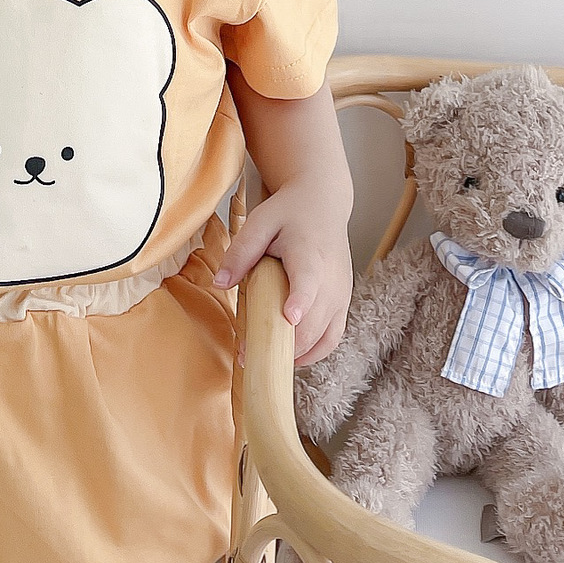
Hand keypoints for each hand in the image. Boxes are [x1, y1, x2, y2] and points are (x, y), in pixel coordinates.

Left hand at [214, 179, 352, 364]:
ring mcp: (341, 294)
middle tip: (248, 355)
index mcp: (309, 254)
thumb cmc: (289, 213)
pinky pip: (331, 338)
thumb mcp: (260, 222)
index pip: (308, 280)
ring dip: (297, 354)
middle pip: (314, 321)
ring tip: (266, 360)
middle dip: (283, 345)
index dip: (301, 300)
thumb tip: (220, 283)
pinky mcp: (343, 303)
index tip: (290, 316)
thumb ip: (241, 252)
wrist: (323, 203)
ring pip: (324, 337)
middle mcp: (331, 278)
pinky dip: (312, 353)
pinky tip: (288, 355)